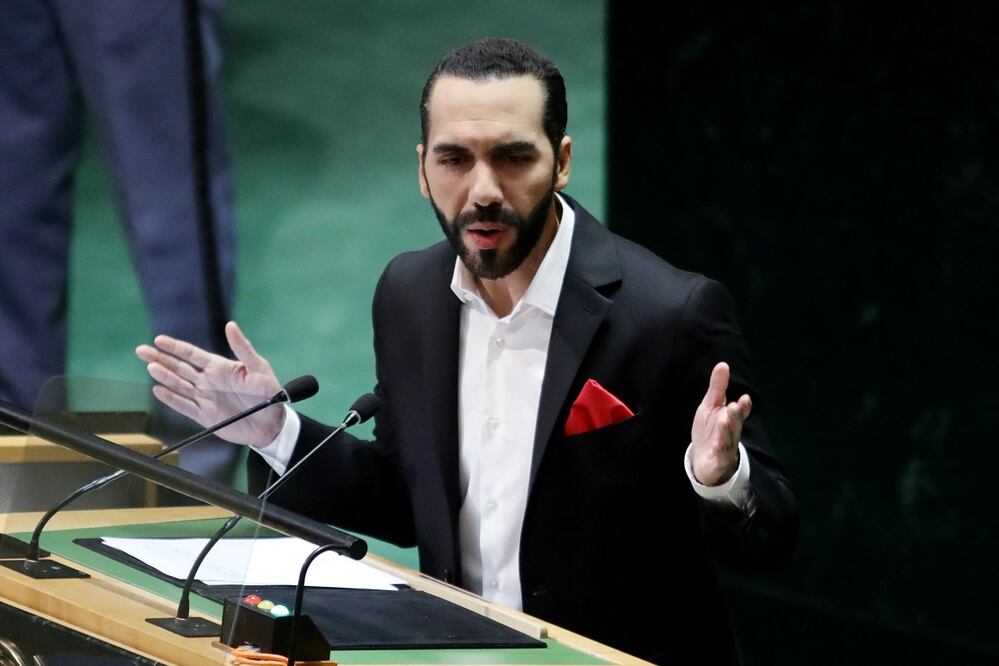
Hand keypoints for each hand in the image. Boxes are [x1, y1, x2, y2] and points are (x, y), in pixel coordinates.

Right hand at [135, 321, 284, 447]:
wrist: (272, 423)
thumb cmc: (269, 392)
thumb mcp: (258, 367)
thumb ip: (243, 348)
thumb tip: (230, 325)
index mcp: (219, 367)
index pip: (191, 354)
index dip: (175, 347)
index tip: (158, 339)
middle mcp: (208, 381)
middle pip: (179, 368)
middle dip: (160, 358)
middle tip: (141, 350)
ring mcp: (204, 398)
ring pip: (179, 385)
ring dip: (164, 376)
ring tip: (151, 367)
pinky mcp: (204, 416)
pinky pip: (184, 406)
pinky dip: (171, 398)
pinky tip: (158, 390)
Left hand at [690, 362, 750, 485]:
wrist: (703, 459)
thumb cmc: (709, 430)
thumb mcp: (710, 407)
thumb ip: (717, 388)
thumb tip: (723, 364)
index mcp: (730, 419)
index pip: (740, 412)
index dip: (743, 406)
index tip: (744, 398)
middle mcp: (731, 433)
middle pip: (735, 424)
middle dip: (735, 415)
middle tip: (733, 406)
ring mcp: (725, 448)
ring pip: (729, 439)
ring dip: (727, 431)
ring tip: (724, 421)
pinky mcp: (718, 461)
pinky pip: (720, 456)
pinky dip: (720, 451)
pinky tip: (718, 445)